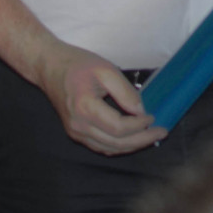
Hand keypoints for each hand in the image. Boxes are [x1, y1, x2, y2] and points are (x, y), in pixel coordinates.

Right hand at [33, 40, 164, 154]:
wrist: (50, 67)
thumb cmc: (78, 65)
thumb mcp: (107, 70)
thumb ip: (125, 92)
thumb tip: (141, 111)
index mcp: (85, 108)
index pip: (118, 128)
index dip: (139, 126)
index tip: (154, 117)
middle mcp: (78, 126)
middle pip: (115, 143)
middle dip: (142, 140)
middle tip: (162, 133)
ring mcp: (75, 132)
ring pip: (108, 148)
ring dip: (132, 146)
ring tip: (151, 137)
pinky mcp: (75, 133)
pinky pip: (100, 146)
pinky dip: (119, 145)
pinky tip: (133, 139)